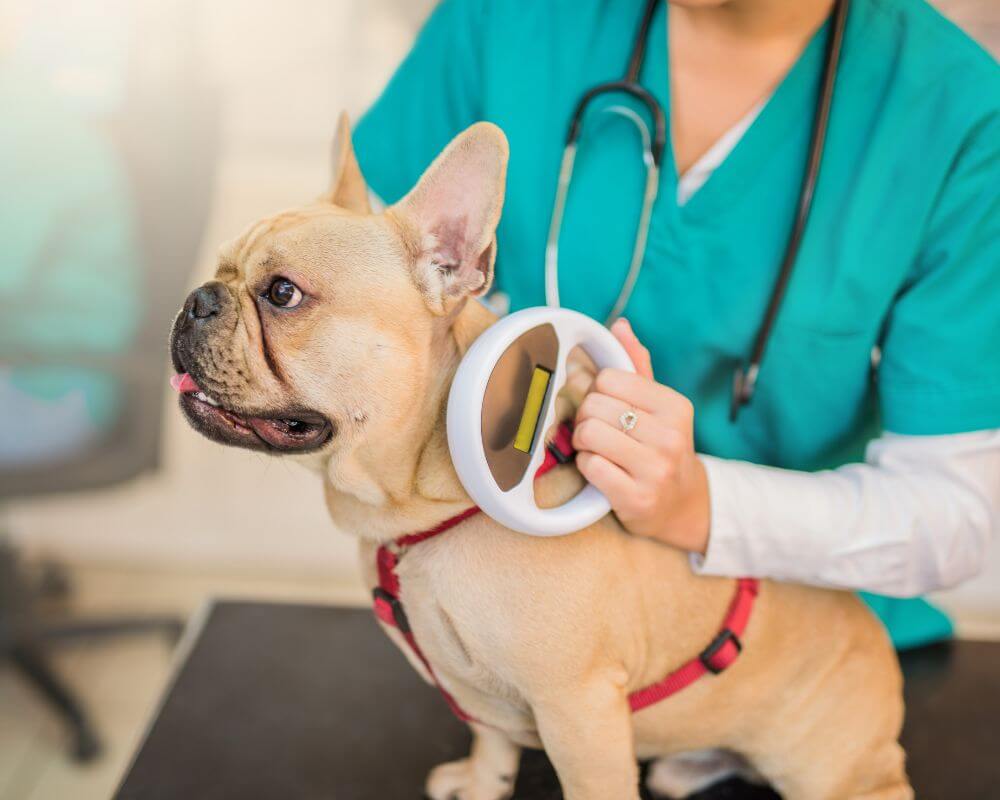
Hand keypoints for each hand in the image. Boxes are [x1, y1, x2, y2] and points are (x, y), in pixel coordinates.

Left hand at [572, 318, 709, 553]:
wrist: (681, 504)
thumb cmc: (661, 447)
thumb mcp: (658, 406)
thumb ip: (638, 366)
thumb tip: (619, 325)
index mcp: (676, 406)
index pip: (609, 379)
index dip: (597, 392)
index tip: (607, 407)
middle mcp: (671, 437)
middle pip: (594, 406)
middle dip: (586, 419)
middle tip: (597, 432)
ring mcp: (656, 469)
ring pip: (589, 434)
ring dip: (583, 444)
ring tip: (597, 450)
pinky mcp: (638, 498)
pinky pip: (589, 467)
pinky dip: (586, 468)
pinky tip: (601, 472)